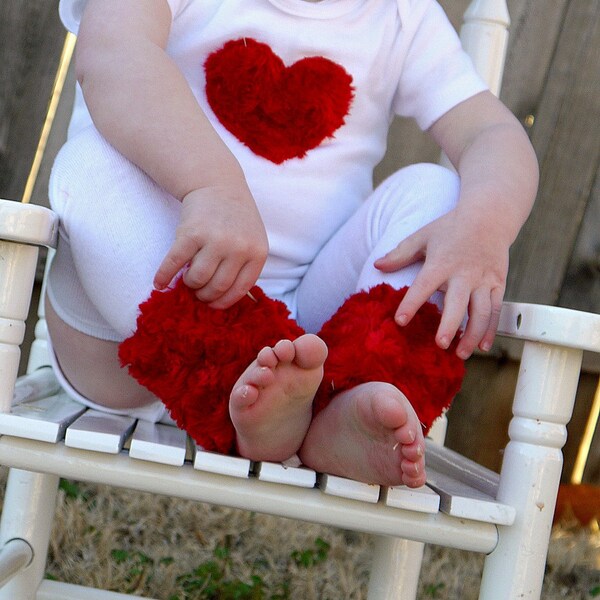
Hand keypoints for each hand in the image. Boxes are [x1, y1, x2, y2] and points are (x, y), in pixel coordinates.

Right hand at [154, 185, 268, 308]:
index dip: (223, 301)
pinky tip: (159, 283)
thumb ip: (245, 266)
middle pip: (217, 287)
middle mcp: (238, 247)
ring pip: (198, 279)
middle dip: (205, 295)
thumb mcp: (252, 240)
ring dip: (190, 284)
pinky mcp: (190, 233)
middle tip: (198, 292)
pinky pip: (175, 263)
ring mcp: (214, 240)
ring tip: (188, 279)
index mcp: (257, 252)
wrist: (218, 184)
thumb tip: (225, 299)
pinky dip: (164, 276)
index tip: (213, 304)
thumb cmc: (236, 218)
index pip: (239, 289)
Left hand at [374, 208, 508, 358]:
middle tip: (440, 344)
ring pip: (482, 311)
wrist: (489, 216)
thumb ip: (400, 254)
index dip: (411, 303)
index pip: (424, 285)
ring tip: (461, 354)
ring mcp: (484, 279)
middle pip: (458, 302)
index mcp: (442, 262)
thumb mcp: (422, 236)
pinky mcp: (498, 284)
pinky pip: (496, 310)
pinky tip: (482, 345)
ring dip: (472, 334)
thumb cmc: (450, 228)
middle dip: (450, 324)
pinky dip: (491, 329)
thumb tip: (377, 265)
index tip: (400, 321)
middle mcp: (464, 273)